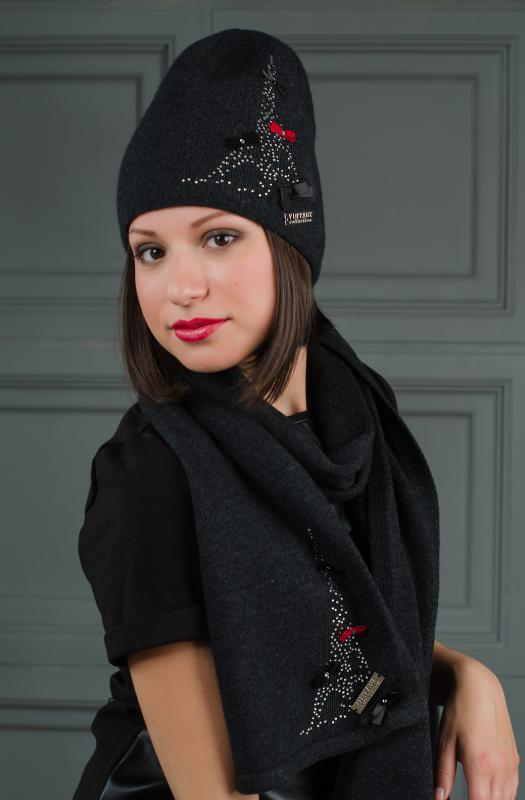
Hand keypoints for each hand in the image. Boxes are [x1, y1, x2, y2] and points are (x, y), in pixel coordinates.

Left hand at [434, 655, 519, 799]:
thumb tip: (438, 797)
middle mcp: (500, 767)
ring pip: (506, 799)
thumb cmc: (461, 710)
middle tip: (467, 795)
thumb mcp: (444, 742)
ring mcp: (510, 763)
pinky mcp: (514, 759)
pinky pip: (512, 787)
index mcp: (481, 765)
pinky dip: (503, 795)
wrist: (479, 687)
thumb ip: (443, 774)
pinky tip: (490, 792)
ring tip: (476, 795)